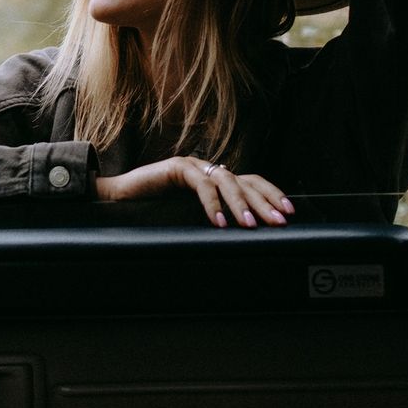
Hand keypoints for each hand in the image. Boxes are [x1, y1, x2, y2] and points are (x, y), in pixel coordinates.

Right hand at [94, 157, 294, 228]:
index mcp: (216, 180)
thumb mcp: (193, 220)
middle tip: (279, 221)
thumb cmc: (154, 213)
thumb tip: (243, 241)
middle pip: (246, 180)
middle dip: (265, 201)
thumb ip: (216, 222)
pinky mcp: (177, 168)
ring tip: (249, 224)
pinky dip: (212, 203)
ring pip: (227, 180)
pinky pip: (201, 184)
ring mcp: (194, 166)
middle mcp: (209, 169)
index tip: (289, 212)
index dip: (272, 194)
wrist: (119, 202)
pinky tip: (219, 221)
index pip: (252, 182)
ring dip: (240, 204)